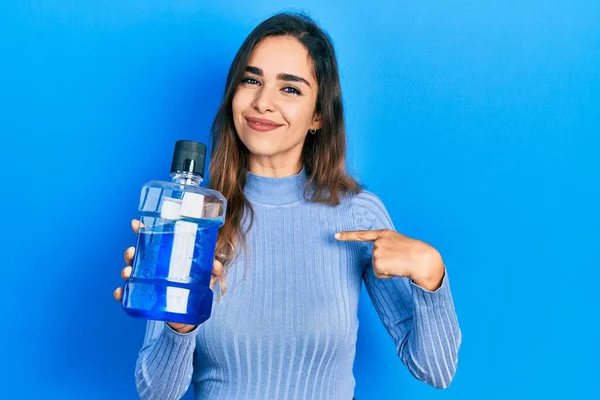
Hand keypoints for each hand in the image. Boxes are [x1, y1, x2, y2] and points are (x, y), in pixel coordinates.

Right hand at [114, 219, 223, 333]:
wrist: (189, 317)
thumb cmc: (195, 289)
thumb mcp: (206, 277)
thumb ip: (212, 270)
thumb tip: (215, 265)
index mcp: (165, 258)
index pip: (152, 241)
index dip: (143, 231)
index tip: (136, 224)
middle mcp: (152, 268)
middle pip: (137, 256)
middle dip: (131, 253)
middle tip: (131, 252)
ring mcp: (146, 283)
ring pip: (130, 273)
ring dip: (125, 270)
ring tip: (127, 272)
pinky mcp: (144, 299)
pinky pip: (128, 295)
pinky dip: (121, 293)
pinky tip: (119, 292)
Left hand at [335, 229, 444, 290]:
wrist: (423, 259)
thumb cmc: (416, 253)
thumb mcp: (400, 243)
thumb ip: (387, 246)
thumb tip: (380, 260)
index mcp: (384, 233)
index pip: (362, 234)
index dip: (347, 235)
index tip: (335, 235)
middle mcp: (378, 241)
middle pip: (374, 257)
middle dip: (385, 262)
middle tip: (399, 259)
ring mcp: (377, 251)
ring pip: (377, 267)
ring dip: (387, 269)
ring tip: (400, 263)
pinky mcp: (378, 262)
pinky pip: (379, 274)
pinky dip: (388, 274)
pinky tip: (397, 268)